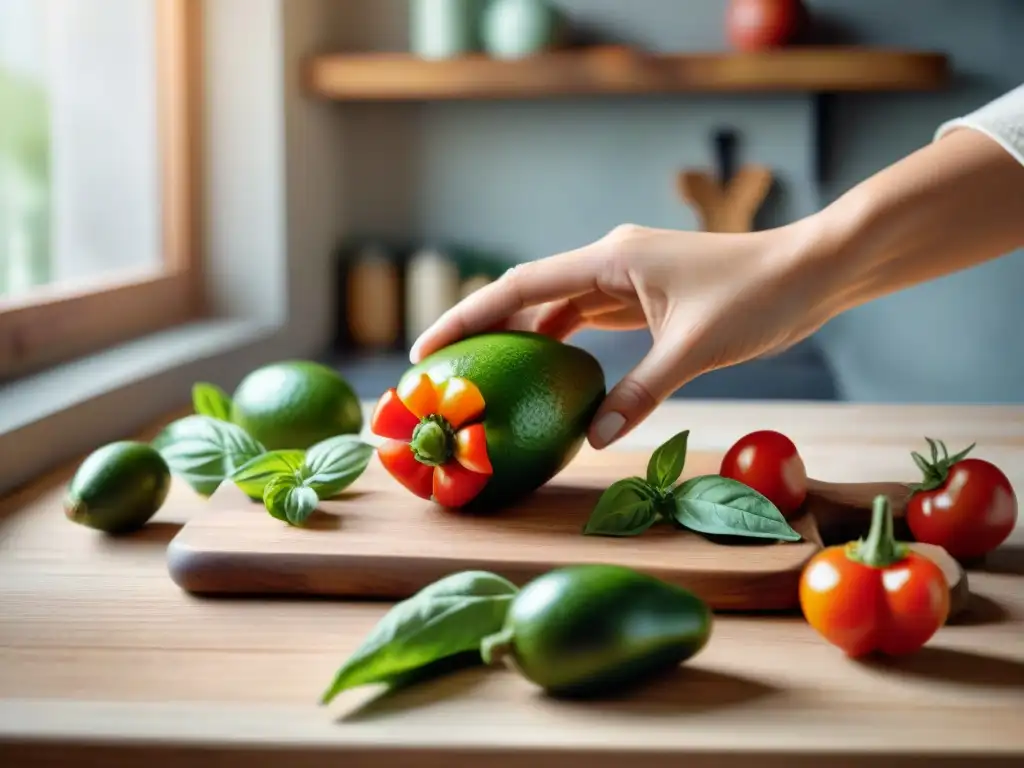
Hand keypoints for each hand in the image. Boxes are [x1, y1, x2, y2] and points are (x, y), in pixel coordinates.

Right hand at [411, 221, 841, 448]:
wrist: (811, 271)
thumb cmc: (759, 297)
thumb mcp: (694, 349)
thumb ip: (639, 392)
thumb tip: (592, 438)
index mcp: (610, 258)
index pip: (519, 286)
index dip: (468, 317)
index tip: (427, 350)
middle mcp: (610, 262)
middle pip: (528, 295)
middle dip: (483, 329)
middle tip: (444, 371)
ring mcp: (627, 278)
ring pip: (557, 308)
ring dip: (522, 339)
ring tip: (486, 377)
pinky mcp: (647, 297)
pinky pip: (590, 321)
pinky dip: (565, 346)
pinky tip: (551, 375)